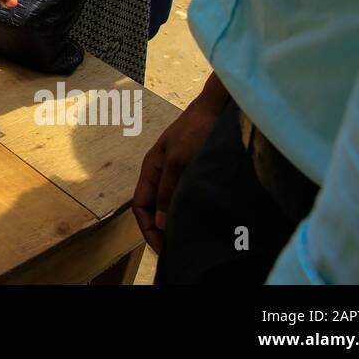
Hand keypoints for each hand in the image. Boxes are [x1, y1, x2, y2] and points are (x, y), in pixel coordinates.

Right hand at [132, 78, 228, 253]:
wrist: (218, 108)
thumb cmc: (195, 129)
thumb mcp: (179, 161)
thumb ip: (168, 191)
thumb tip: (160, 224)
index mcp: (151, 169)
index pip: (140, 206)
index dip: (147, 228)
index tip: (163, 248)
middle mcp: (162, 173)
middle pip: (154, 208)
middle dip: (160, 230)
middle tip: (176, 250)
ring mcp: (179, 172)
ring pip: (170, 204)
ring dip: (175, 221)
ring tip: (188, 239)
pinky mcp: (195, 172)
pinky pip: (186, 197)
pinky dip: (189, 211)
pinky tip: (201, 220)